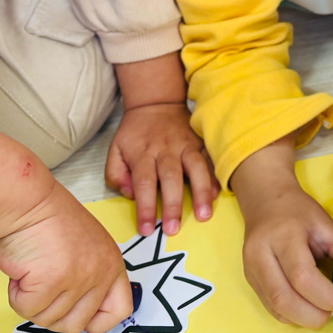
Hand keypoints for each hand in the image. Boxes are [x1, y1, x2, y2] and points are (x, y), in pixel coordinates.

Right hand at [0, 180, 130, 332]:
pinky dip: (18, 295)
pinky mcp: (51, 281)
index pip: (120, 310)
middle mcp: (100, 272)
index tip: (81, 316)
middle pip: (76, 324)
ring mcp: (78, 278)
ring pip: (48, 319)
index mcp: (112, 264)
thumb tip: (83, 312)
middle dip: (52, 313)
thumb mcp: (88, 249)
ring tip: (35, 270)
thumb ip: (91, 278)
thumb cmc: (51, 223)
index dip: (97, 321)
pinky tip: (24, 271)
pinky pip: (27, 309)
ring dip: (32, 301)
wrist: (30, 204)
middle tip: (44, 287)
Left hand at [105, 103, 217, 236]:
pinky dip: (215, 177)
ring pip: (196, 168)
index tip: (147, 230)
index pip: (143, 184)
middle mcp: (165, 150)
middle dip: (173, 205)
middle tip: (173, 230)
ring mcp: (186, 145)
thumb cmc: (134, 133)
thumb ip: (116, 174)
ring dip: (201, 192)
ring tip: (203, 215)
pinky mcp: (200, 142)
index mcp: (142, 154)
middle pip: (170, 178)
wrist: (156, 102)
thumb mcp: (115, 149)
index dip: (145, 208)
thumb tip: (130, 195)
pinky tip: (218, 194)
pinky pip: (210, 160)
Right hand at [233, 139, 332, 327]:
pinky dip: (294, 315)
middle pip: (284, 299)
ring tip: (324, 309)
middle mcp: (260, 254)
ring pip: (277, 309)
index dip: (327, 296)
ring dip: (305, 319)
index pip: (302, 276)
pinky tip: (308, 305)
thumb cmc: (299, 212)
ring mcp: (250, 269)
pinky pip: (272, 308)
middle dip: (315, 315)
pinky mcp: (249, 280)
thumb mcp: (326, 223)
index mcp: (283, 235)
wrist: (265, 200)